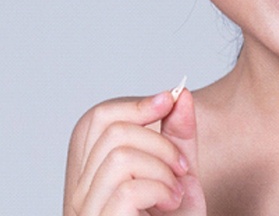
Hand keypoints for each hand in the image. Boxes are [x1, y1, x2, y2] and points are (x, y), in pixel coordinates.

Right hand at [66, 89, 205, 214]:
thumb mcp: (179, 169)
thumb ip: (179, 133)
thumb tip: (179, 93)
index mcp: (93, 170)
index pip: (99, 117)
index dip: (137, 104)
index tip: (169, 100)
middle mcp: (79, 189)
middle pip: (110, 129)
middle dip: (158, 139)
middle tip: (180, 165)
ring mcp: (85, 210)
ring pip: (120, 156)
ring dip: (162, 167)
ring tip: (175, 190)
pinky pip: (128, 188)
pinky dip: (160, 189)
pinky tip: (170, 205)